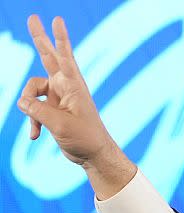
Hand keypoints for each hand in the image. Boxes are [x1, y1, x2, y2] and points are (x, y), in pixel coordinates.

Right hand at [18, 15, 134, 198]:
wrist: (93, 155)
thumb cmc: (85, 138)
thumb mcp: (60, 124)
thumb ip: (38, 110)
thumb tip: (21, 102)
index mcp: (73, 87)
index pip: (64, 58)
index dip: (59, 39)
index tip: (58, 19)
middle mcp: (65, 88)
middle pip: (48, 58)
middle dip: (40, 39)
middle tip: (32, 18)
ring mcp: (58, 98)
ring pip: (32, 92)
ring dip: (29, 109)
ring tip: (37, 127)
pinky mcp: (53, 109)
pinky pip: (33, 109)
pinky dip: (33, 122)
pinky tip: (35, 137)